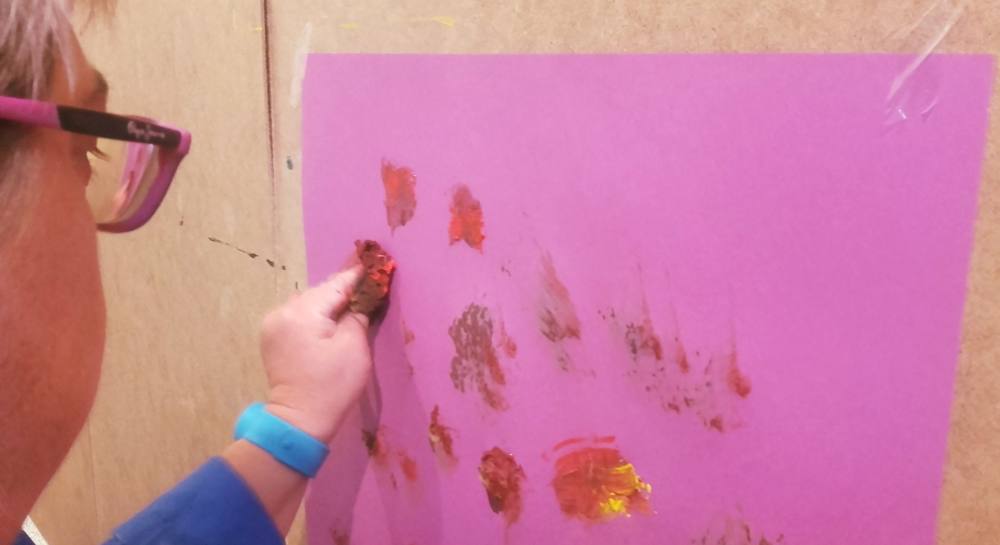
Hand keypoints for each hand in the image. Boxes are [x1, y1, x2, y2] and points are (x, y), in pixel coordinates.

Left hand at [260, 265, 371, 442]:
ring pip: (308, 303)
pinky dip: (314, 316)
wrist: (299, 421)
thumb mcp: (355, 347)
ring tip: (349, 307)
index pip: (336, 284)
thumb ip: (358, 314)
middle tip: (366, 288)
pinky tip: (328, 323)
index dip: (358, 276)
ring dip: (327, 304)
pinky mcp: (271, 337)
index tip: (375, 264)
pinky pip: (298, 316)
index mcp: (303, 311)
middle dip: (342, 292)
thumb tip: (360, 299)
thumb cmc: (332, 385)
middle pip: (320, 292)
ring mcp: (273, 324)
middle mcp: (283, 311)